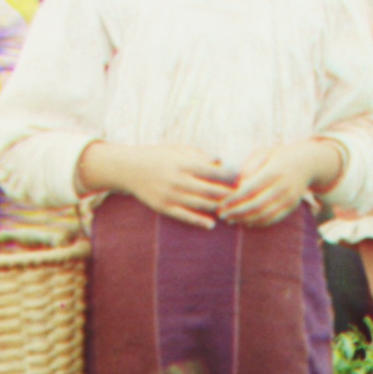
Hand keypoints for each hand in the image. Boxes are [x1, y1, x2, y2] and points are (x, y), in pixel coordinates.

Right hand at [88, 140, 243, 225]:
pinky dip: (200, 222)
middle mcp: (179, 180)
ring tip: (230, 210)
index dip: (232, 177)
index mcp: (185, 163)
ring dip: (218, 209)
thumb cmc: (159, 156)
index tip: (243, 180)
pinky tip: (211, 224)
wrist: (129, 168)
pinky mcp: (163, 207)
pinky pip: (185, 217)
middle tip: (242, 198)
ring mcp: (171, 195)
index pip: (216, 172)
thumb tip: (223, 161)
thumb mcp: (179, 149)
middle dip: (229, 195)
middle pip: (212, 191)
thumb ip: (200, 155)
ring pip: (201, 205)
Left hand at [217, 137, 343, 226]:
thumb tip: (237, 185)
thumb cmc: (278, 157)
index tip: (221, 204)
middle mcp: (283, 186)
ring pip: (264, 215)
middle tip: (222, 215)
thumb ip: (248, 167)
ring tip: (231, 220)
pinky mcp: (292, 207)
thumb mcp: (264, 153)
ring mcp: (289, 198)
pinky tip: (245, 221)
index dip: (234, 200)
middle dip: (237, 212)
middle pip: (256, 206)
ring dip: (245, 220)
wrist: (307, 163)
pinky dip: (258, 223)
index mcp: (274, 171)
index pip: (250, 190)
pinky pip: (273, 219)